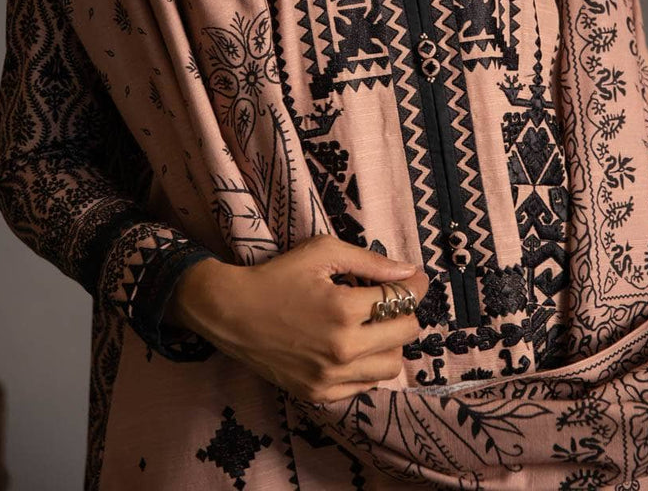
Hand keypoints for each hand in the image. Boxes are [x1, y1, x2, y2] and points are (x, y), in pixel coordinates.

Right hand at [166, 234, 428, 402]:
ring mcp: (331, 376)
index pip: (402, 300)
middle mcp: (342, 348)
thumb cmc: (278, 275)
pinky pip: (366, 386)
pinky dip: (369, 366)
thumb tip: (408, 272)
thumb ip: (370, 262)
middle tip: (392, 301)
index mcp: (344, 309)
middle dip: (406, 312)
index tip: (415, 279)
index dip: (414, 286)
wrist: (232, 313)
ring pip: (391, 365)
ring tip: (374, 326)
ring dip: (391, 343)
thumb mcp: (322, 252)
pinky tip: (355, 347)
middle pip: (405, 334)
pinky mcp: (319, 394)